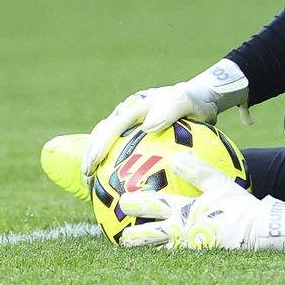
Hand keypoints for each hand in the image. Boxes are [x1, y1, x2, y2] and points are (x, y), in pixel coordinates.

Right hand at [80, 59, 250, 177]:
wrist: (198, 98)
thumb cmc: (193, 102)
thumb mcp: (187, 101)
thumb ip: (170, 109)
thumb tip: (148, 126)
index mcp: (136, 105)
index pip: (113, 125)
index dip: (100, 144)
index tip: (93, 162)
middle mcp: (127, 113)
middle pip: (103, 134)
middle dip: (91, 155)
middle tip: (87, 177)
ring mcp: (129, 124)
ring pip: (106, 141)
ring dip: (96, 160)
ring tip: (91, 184)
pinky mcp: (134, 133)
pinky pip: (119, 149)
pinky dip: (112, 165)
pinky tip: (111, 186)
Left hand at [118, 153, 284, 250]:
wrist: (257, 232)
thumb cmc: (238, 206)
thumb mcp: (219, 183)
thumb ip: (196, 171)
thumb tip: (177, 157)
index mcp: (185, 211)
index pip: (155, 205)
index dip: (136, 203)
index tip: (121, 201)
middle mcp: (182, 230)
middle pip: (150, 234)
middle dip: (132, 234)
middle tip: (117, 234)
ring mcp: (189, 247)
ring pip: (161, 249)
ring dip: (145, 249)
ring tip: (132, 251)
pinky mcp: (199, 257)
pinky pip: (177, 257)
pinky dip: (165, 255)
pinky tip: (159, 257)